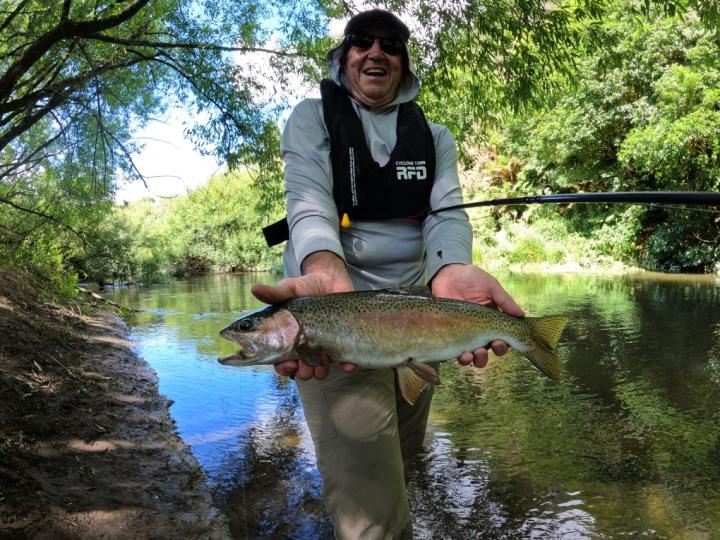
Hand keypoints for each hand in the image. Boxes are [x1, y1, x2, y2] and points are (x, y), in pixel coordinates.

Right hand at [251, 251, 357, 379]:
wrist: (331, 278)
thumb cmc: (306, 286)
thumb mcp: (289, 289)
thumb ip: (274, 293)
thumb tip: (254, 288)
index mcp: (289, 338)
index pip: (281, 360)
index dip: (283, 367)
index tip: (287, 364)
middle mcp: (305, 346)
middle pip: (301, 370)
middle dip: (303, 372)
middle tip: (306, 364)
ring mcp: (324, 346)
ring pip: (320, 370)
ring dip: (321, 371)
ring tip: (324, 361)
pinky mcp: (343, 341)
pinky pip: (346, 360)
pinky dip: (348, 365)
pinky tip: (349, 364)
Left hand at [431, 264, 523, 367]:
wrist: (445, 274)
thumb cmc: (470, 278)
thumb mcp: (490, 286)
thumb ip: (504, 301)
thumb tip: (522, 315)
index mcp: (493, 319)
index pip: (504, 336)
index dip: (506, 342)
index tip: (504, 341)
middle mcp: (481, 329)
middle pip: (492, 348)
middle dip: (495, 351)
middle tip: (494, 345)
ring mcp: (465, 333)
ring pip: (475, 355)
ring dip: (479, 359)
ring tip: (476, 353)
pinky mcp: (450, 334)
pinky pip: (457, 351)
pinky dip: (462, 357)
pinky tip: (462, 354)